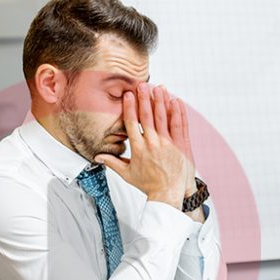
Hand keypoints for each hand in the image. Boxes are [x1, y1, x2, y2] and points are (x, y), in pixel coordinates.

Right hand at [95, 83, 191, 209]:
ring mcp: (168, 144)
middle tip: (142, 84)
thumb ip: (113, 162)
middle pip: (147, 116)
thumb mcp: (128, 174)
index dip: (130, 107)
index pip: (132, 123)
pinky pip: (180, 125)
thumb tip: (97, 157)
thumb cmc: (148, 184)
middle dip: (144, 99)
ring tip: (159, 87)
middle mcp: (153, 144)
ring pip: (164, 118)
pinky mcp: (181, 145)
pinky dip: (178, 112)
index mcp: (138, 149)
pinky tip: (175, 100)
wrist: (168, 194)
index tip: (128, 95)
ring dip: (161, 101)